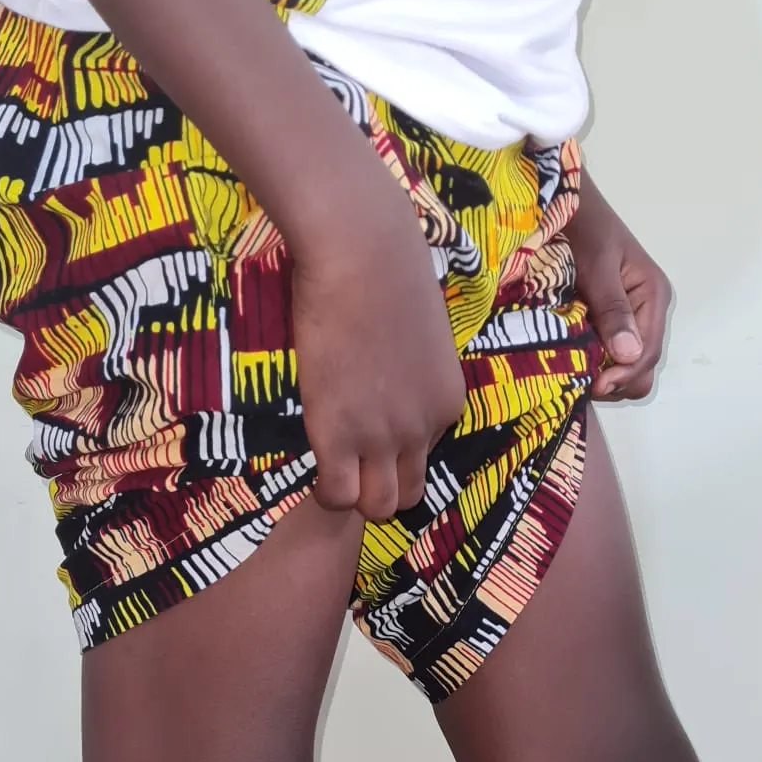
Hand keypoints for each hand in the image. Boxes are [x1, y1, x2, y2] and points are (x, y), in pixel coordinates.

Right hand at [290, 184, 467, 521]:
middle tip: (350, 464)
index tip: (367, 431)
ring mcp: (384, 437)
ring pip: (378, 507)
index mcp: (447, 403)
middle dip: (379, 487)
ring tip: (331, 469)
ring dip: (354, 496)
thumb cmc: (389, 272)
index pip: (425, 454)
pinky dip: (325, 492)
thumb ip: (411, 369)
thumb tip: (386, 372)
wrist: (363, 254)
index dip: (394, 450)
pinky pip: (337, 496)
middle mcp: (423, 428)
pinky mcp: (339, 436)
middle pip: (408, 495)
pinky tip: (314, 467)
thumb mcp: (421, 333)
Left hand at [567, 175, 672, 400]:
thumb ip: (613, 310)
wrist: (564, 204)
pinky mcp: (610, 318)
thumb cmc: (583, 228)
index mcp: (653, 296)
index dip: (625, 374)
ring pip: (628, 363)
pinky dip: (597, 362)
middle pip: (643, 364)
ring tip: (578, 372)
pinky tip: (576, 360)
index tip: (595, 386)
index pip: (649, 352)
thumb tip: (628, 355)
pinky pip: (611, 352)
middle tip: (583, 382)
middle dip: (617, 379)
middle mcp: (648, 309)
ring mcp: (630, 315)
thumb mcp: (598, 267)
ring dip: (606, 373)